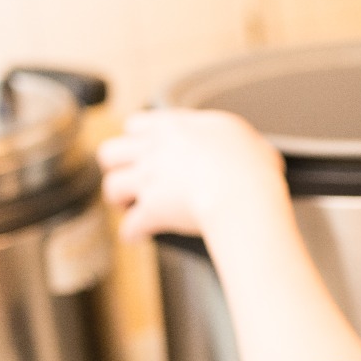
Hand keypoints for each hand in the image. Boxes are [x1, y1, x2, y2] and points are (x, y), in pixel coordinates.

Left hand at [96, 109, 288, 243]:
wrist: (243, 192)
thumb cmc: (249, 166)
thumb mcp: (245, 139)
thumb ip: (233, 142)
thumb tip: (249, 151)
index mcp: (175, 127)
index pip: (137, 124)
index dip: (139, 138)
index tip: (145, 148)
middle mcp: (155, 150)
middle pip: (111, 152)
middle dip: (116, 166)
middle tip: (129, 178)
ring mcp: (149, 180)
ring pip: (111, 186)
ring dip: (118, 199)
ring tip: (128, 207)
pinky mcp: (151, 211)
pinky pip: (130, 225)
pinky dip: (132, 233)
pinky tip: (137, 236)